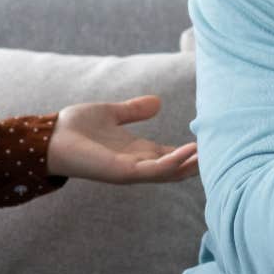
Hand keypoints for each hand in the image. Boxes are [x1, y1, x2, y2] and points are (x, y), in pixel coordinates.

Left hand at [46, 95, 199, 183]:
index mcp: (137, 151)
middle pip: (176, 167)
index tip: (213, 141)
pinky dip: (174, 162)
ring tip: (213, 151)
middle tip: (224, 151)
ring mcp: (132, 169)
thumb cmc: (75, 128)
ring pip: (171, 172)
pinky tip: (190, 152)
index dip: (191, 150)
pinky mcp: (123, 171)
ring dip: (192, 163)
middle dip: (198, 162)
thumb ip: (134, 110)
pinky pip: (155, 169)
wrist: (50, 137)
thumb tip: (158, 102)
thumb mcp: (112, 113)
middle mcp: (138, 163)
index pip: (172, 154)